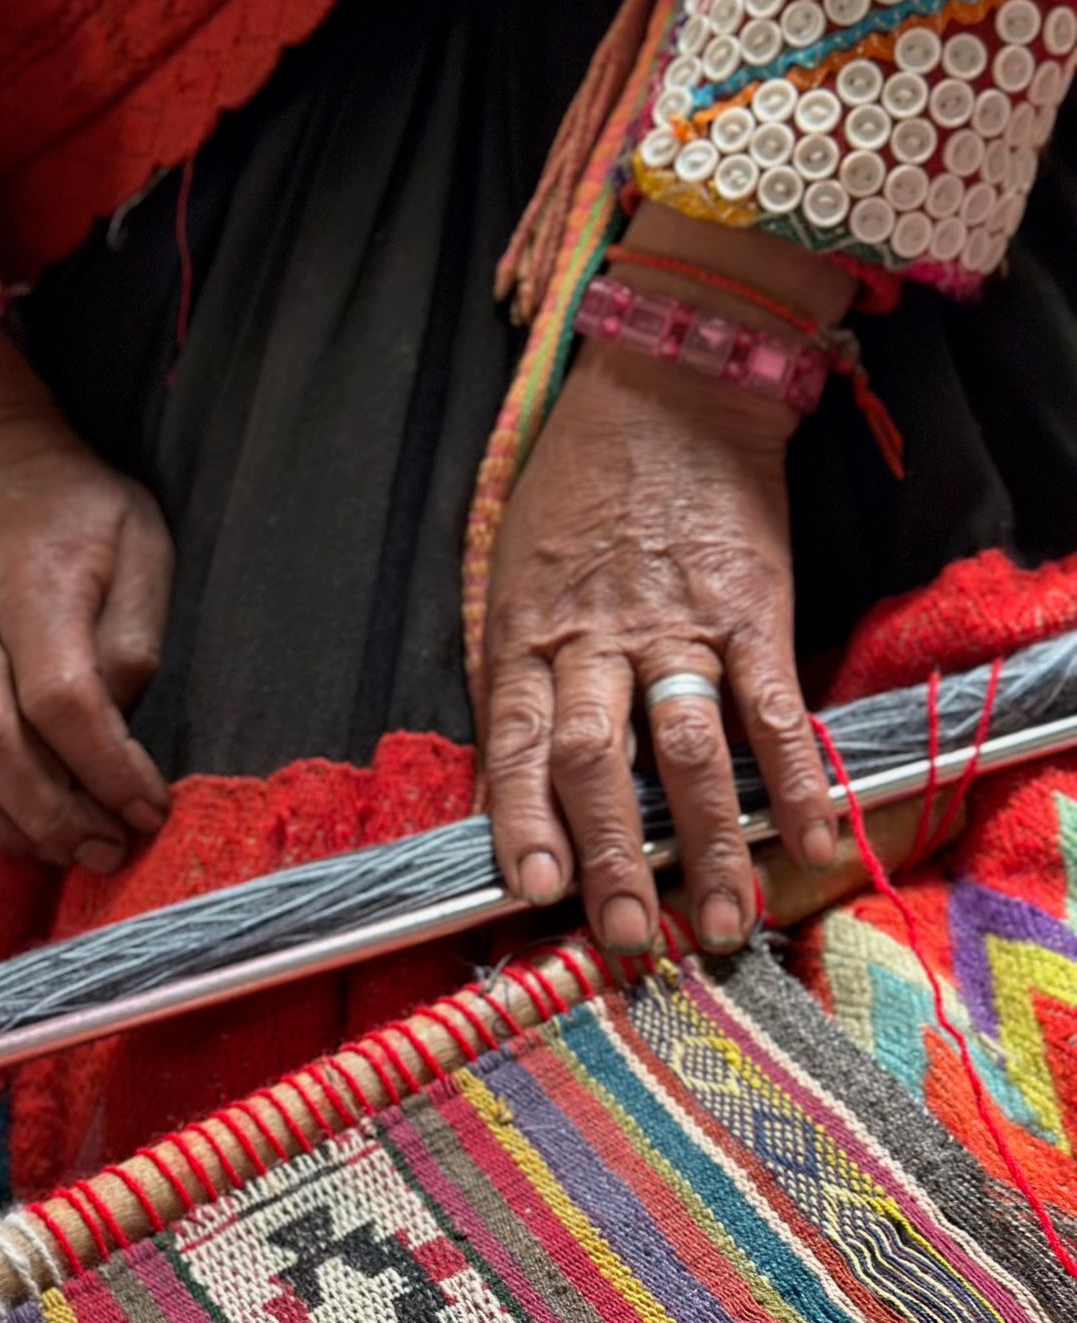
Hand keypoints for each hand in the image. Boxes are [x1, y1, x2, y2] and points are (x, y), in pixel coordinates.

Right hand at [0, 332, 172, 868]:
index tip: (148, 811)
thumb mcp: (140, 542)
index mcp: (31, 588)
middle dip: (52, 816)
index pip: (61, 698)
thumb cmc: (77, 517)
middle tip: (106, 848)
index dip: (106, 769)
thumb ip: (135, 629)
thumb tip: (119, 715)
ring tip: (53, 851)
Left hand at [483, 334, 836, 955]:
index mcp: (526, 635)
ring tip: (720, 920)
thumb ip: (514, 670)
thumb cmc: (578, 488)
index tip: (537, 895)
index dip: (523, 825)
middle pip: (596, 765)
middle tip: (629, 937)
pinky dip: (793, 779)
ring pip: (683, 752)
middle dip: (612, 859)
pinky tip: (814, 840)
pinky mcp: (753, 611)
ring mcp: (677, 628)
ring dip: (704, 843)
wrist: (672, 385)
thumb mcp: (512, 572)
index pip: (516, 746)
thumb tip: (509, 780)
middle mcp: (596, 641)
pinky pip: (774, 709)